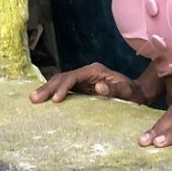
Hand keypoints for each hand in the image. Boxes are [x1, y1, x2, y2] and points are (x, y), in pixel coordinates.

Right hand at [30, 63, 150, 105]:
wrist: (138, 94)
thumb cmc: (134, 93)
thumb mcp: (128, 92)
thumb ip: (114, 89)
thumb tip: (97, 87)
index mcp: (94, 71)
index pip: (73, 77)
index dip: (63, 87)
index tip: (56, 99)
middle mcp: (86, 73)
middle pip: (62, 77)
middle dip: (48, 88)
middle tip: (34, 99)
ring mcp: (82, 80)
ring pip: (60, 82)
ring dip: (47, 90)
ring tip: (33, 99)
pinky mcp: (80, 88)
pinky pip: (63, 89)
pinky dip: (52, 94)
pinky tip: (43, 100)